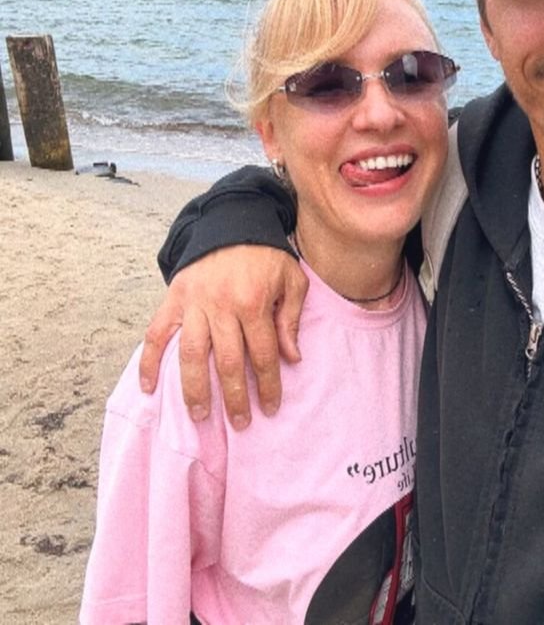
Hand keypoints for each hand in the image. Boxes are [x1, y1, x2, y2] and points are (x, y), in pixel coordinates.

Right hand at [139, 244, 307, 427]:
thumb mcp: (292, 279)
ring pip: (192, 354)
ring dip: (194, 389)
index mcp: (252, 302)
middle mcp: (221, 306)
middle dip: (234, 397)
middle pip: (228, 362)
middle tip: (240, 424)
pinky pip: (157, 333)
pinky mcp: (174, 299)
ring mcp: (194, 304)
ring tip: (200, 415)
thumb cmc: (266, 255)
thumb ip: (290, 319)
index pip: (262, 354)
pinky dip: (149, 361)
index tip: (270, 407)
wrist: (232, 223)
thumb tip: (291, 358)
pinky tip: (148, 388)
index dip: (268, 384)